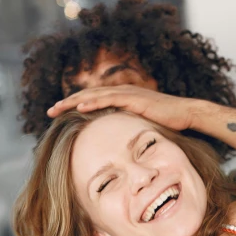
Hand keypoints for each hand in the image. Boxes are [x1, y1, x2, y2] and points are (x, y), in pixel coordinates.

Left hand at [47, 85, 202, 131]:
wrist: (186, 114)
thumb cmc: (168, 123)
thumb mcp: (142, 126)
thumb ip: (129, 129)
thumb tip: (120, 143)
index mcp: (121, 98)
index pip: (92, 100)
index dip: (74, 106)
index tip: (59, 115)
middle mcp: (121, 92)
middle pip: (87, 95)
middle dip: (66, 103)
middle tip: (49, 112)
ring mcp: (127, 93)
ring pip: (93, 95)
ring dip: (73, 102)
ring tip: (56, 109)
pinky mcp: (134, 98)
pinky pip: (108, 99)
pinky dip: (92, 102)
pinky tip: (79, 107)